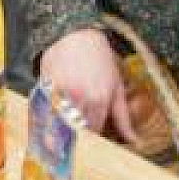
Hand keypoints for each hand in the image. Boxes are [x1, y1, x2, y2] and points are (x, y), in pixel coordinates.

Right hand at [39, 28, 137, 145]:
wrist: (76, 33)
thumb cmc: (100, 58)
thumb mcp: (117, 85)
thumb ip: (123, 116)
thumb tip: (134, 141)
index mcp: (100, 100)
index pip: (94, 134)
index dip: (92, 142)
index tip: (89, 147)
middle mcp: (80, 97)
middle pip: (75, 130)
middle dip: (75, 139)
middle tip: (73, 146)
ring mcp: (61, 90)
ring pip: (58, 121)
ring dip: (60, 130)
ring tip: (58, 137)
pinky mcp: (45, 83)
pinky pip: (44, 107)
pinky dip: (47, 115)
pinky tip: (48, 118)